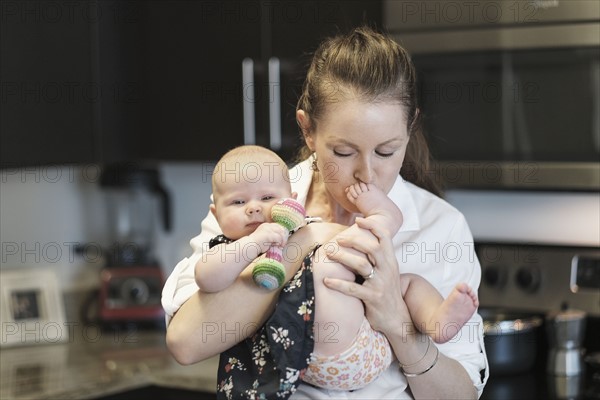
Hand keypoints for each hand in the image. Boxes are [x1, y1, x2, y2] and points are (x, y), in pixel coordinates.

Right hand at [249, 222, 288, 252]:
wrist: (250, 246)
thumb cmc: (258, 244)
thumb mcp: (266, 237)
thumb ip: (272, 235)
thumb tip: (282, 238)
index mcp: (266, 225)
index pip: (278, 226)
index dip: (282, 232)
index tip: (283, 239)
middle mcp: (267, 225)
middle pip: (281, 228)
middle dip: (284, 236)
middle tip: (283, 243)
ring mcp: (268, 229)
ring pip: (281, 233)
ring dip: (283, 240)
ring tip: (281, 245)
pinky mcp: (268, 235)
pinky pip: (278, 238)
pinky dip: (280, 242)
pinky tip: (278, 246)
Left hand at [324, 217, 412, 335]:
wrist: (397, 318)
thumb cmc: (386, 291)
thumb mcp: (387, 271)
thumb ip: (378, 257)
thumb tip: (360, 240)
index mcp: (390, 261)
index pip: (385, 237)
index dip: (372, 226)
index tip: (358, 220)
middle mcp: (387, 270)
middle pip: (372, 248)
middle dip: (354, 241)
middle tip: (338, 240)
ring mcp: (380, 284)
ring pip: (361, 265)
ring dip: (343, 258)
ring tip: (329, 254)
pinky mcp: (372, 298)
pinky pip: (353, 289)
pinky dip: (338, 284)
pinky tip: (326, 281)